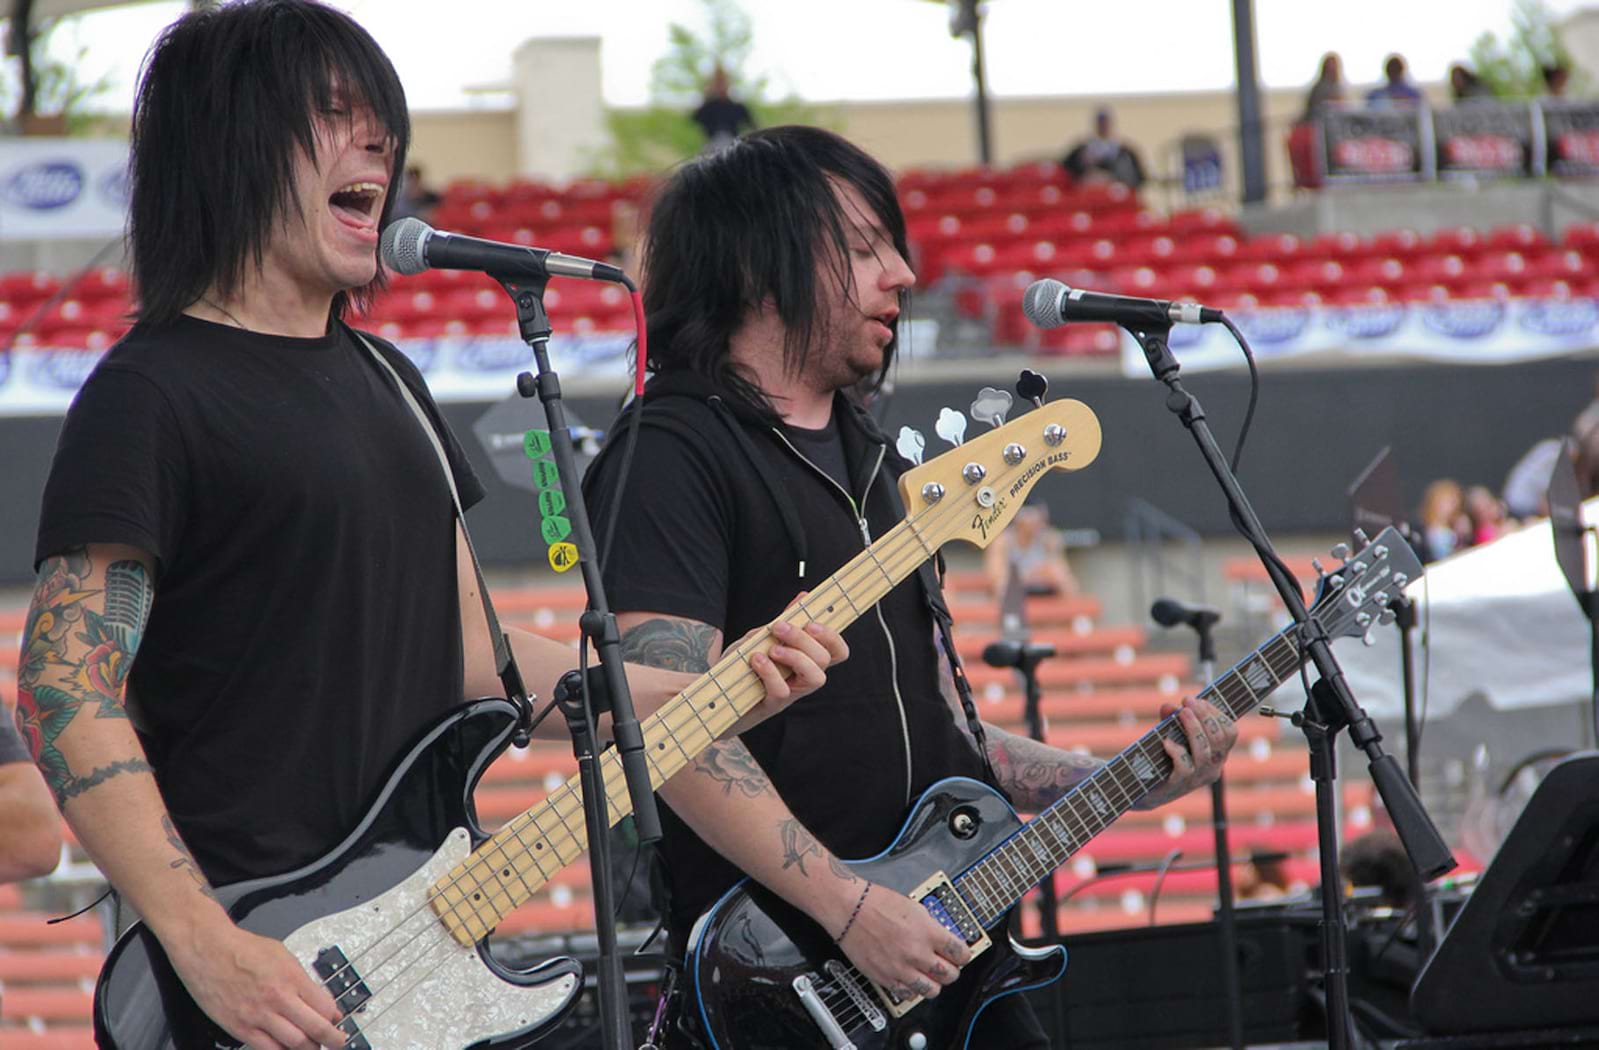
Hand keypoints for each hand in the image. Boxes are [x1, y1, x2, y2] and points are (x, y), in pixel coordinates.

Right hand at [165, 917, 344, 1049]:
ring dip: (308, 1048)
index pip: (325, 1007)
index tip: (337, 1021)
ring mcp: (258, 1015)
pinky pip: (267, 1048)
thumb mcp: (283, 955)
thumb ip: (302, 978)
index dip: (335, 1018)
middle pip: (315, 1029)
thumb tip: (318, 998)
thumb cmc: (242, 949)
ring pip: (294, 1043)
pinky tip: (287, 1049)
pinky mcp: (240, 1027)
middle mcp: (278, 998)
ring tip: (313, 1047)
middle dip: (331, 1039)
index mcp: (292, 978)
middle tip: (337, 1041)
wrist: (208, 950)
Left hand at [727, 593, 848, 735]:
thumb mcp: (761, 637)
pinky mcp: (772, 705)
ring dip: (796, 656)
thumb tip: (803, 597)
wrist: (716, 693)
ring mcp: (791, 693)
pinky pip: (783, 691)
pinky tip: (755, 659)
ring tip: (772, 648)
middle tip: (780, 627)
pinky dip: (770, 671)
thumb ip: (783, 622)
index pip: (837, 651)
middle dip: (804, 639)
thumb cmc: (743, 665)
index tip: (811, 622)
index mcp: (806, 660)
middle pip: (825, 659)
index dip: (832, 636)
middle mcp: (803, 678)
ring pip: (816, 678)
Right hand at [835, 884, 969, 1001]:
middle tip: (949, 966)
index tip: (962, 955)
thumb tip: (941, 938)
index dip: (964, 955)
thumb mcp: (914, 907)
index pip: (960, 952)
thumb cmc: (876, 903)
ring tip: (931, 976)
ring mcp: (901, 968)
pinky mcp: (886, 978)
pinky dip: (913, 989)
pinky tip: (911, 980)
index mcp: (928, 932)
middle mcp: (917, 953)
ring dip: (935, 984)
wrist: (849, 909)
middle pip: (950, 975)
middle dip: (952, 971)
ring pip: (932, 990)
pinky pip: (908, 994)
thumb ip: (931, 926)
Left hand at [1150, 697, 1237, 802]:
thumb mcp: (1170, 733)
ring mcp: (1198, 778)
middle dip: (1204, 716)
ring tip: (1181, 712)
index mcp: (1216, 754)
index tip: (1200, 700)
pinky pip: (1184, 766)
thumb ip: (1170, 718)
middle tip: (1188, 700)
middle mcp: (1212, 767)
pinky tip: (1166, 741)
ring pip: (1204, 751)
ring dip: (1193, 728)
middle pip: (1218, 739)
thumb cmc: (1162, 757)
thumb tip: (1170, 706)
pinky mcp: (1180, 784)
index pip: (1230, 733)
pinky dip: (1177, 751)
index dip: (1217, 714)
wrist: (1144, 788)